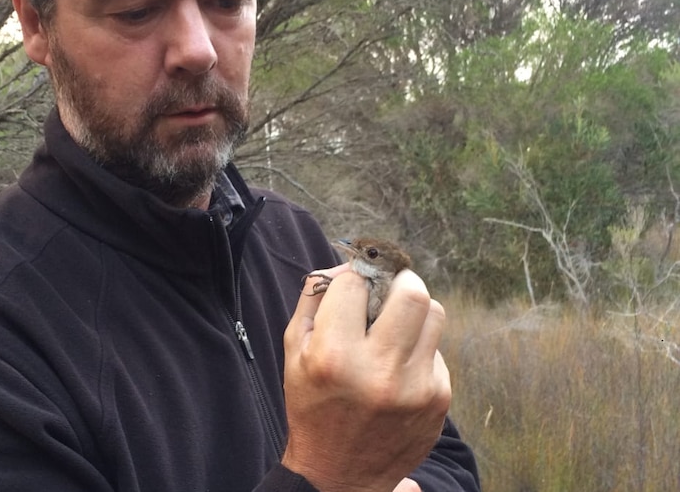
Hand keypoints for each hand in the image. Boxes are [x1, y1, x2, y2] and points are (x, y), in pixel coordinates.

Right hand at [282, 264, 449, 491]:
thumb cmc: (312, 406)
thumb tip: (345, 264)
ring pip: (434, 313)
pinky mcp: (438, 399)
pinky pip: (437, 349)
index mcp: (334, 357)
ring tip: (394, 327)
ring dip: (413, 311)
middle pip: (412, 292)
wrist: (339, 476)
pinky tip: (398, 368)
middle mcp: (379, 371)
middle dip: (397, 282)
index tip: (350, 291)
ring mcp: (415, 387)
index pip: (355, 283)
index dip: (350, 280)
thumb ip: (313, 298)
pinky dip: (418, 349)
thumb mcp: (294, 351)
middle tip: (386, 292)